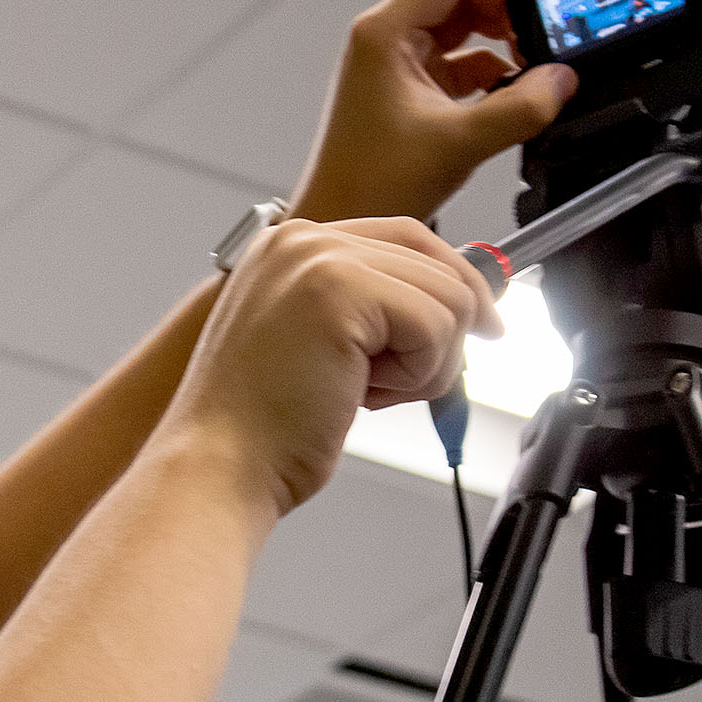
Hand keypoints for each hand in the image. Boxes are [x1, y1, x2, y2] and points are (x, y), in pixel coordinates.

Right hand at [163, 216, 502, 516]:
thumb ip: (373, 307)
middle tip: (415, 381)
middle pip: (435, 259)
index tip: (480, 322)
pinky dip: (418, 375)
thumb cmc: (262, 425)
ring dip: (425, 362)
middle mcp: (300, 240)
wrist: (220, 465)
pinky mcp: (340, 291)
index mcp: (289, 246)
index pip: (407, 236)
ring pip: (446, 296)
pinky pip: (436, 325)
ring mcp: (317, 259)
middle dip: (447, 331)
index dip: (453, 282)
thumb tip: (461, 300)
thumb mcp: (320, 344)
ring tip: (364, 393)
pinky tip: (363, 397)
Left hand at [289, 0, 579, 224]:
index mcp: (386, 33)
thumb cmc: (370, 184)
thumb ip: (519, 108)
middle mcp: (390, 40)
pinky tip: (521, 87)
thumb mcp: (457, 142)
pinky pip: (465, 63)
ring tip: (544, 56)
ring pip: (467, 29)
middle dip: (515, 1)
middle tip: (559, 13)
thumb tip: (561, 79)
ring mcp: (400, 64)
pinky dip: (497, 70)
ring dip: (508, 39)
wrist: (341, 221)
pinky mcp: (413, 91)